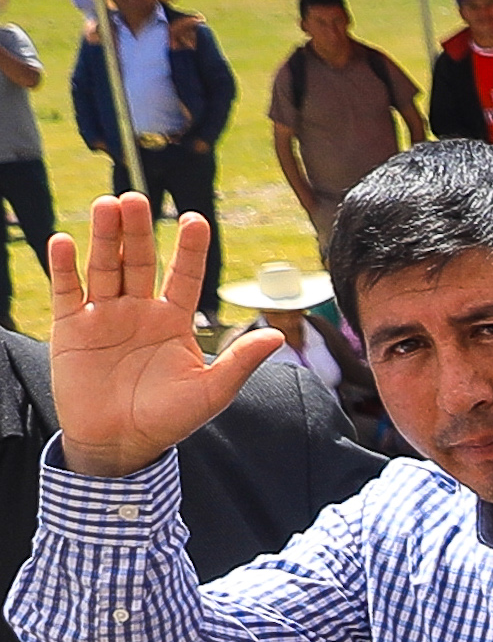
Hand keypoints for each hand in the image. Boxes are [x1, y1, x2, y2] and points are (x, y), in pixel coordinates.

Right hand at [38, 199, 283, 472]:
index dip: (189, 248)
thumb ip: (240, 362)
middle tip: (136, 199)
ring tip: (107, 204)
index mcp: (174, 320)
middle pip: (138, 261)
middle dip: (138, 231)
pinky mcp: (71, 328)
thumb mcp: (212, 392)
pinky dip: (64, 267)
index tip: (195, 219)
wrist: (120, 443)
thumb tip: (279, 336)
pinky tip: (63, 241)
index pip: (184, 275)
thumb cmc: (169, 419)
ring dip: (103, 237)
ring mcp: (103, 316)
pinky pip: (67, 292)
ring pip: (104, 267)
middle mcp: (139, 310)